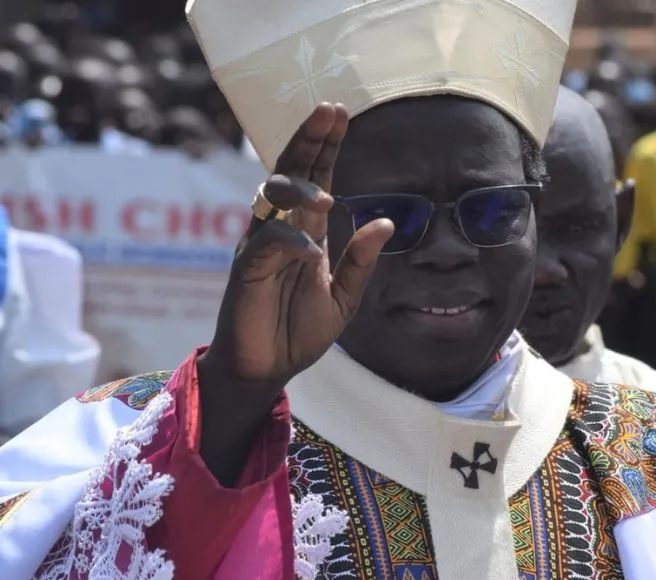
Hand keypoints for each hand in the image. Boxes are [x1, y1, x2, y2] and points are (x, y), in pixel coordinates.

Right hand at [203, 103, 392, 393]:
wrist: (268, 368)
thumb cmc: (300, 330)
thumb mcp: (344, 296)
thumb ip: (361, 260)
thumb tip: (386, 221)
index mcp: (306, 231)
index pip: (315, 176)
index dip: (325, 145)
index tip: (339, 112)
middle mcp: (281, 228)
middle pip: (289, 170)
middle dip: (309, 139)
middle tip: (329, 110)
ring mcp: (260, 245)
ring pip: (271, 196)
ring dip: (299, 189)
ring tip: (326, 198)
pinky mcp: (245, 268)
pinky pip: (265, 242)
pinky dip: (290, 242)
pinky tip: (311, 255)